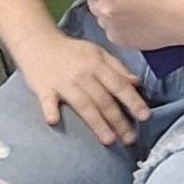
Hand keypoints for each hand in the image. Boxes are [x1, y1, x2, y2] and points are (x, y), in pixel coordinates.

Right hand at [24, 29, 151, 148]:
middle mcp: (83, 74)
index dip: (133, 101)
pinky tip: (54, 121)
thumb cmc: (71, 51)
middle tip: (130, 139)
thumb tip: (137, 83)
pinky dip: (50, 110)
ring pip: (83, 105)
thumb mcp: (98, 53)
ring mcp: (63, 82)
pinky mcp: (43, 88)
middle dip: (119, 120)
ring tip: (109, 140)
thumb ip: (118, 68)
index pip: (119, 85)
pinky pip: (47, 101)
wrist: (38, 42)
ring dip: (96, 123)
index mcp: (97, 64)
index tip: (145, 117)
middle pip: (104, 100)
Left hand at [80, 0, 183, 54]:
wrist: (181, 18)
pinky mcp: (118, 41)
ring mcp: (110, 29)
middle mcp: (104, 12)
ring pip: (100, 16)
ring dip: (110, 11)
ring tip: (135, 8)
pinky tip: (137, 21)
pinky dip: (119, 25)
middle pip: (91, 0)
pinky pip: (110, 30)